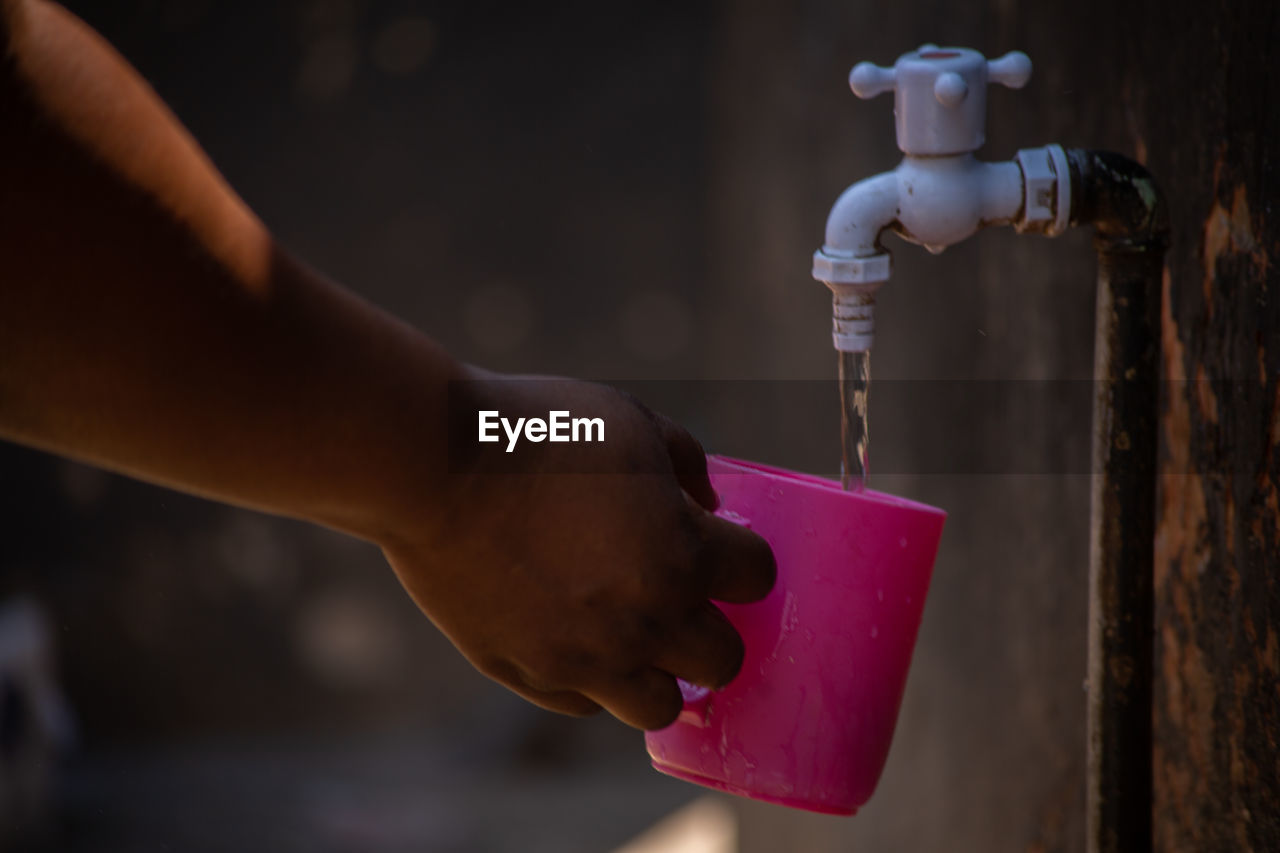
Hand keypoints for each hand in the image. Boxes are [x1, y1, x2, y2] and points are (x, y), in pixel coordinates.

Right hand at [380, 371, 775, 729]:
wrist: (433, 466)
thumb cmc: (538, 431)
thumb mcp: (631, 421)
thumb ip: (687, 465)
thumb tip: (707, 503)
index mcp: (683, 555)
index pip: (758, 579)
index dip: (742, 557)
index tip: (719, 545)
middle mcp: (645, 621)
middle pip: (722, 661)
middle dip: (712, 626)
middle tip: (682, 597)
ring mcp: (585, 658)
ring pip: (658, 707)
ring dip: (658, 671)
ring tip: (633, 632)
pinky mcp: (528, 673)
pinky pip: (584, 701)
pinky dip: (591, 676)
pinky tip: (576, 634)